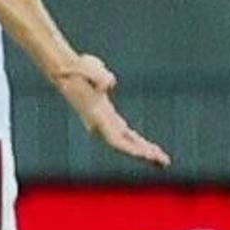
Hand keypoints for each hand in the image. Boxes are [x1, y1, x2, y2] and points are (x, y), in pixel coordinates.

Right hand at [51, 53, 170, 168]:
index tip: (146, 156)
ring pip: (127, 141)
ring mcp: (103, 121)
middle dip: (145, 153)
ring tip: (163, 162)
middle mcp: (99, 122)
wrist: (64, 70)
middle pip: (125, 144)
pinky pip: (126, 135)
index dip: (131, 149)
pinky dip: (138, 143)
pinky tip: (150, 149)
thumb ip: (99, 76)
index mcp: (97, 115)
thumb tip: (107, 84)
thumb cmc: (78, 68)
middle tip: (165, 162)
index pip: (116, 139)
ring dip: (144, 151)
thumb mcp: (88, 67)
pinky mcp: (107, 116)